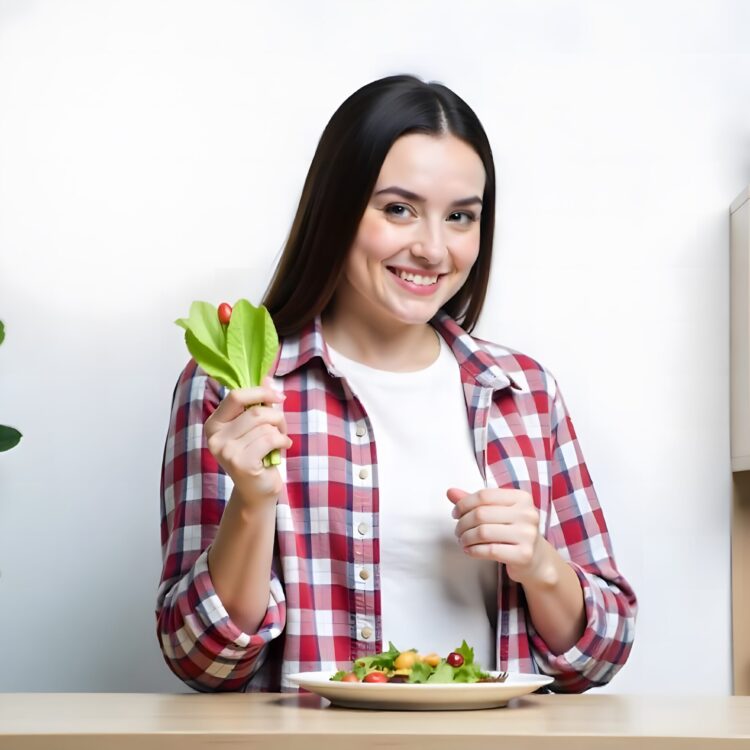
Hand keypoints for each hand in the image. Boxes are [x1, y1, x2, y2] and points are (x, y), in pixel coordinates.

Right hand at [204, 377, 291, 505]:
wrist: (257, 490)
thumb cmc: (257, 455)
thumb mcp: (255, 426)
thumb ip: (258, 402)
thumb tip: (267, 377)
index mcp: (214, 423)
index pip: (235, 395)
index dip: (261, 392)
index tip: (278, 397)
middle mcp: (214, 437)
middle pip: (255, 411)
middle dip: (276, 416)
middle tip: (282, 427)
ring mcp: (225, 451)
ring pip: (264, 425)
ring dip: (281, 430)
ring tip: (281, 440)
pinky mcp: (240, 463)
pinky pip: (269, 439)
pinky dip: (282, 441)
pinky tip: (282, 448)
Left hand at [447, 486, 549, 585]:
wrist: (536, 559)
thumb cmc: (513, 531)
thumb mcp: (497, 512)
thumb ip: (475, 502)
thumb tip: (450, 492)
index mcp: (521, 498)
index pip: (484, 495)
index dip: (464, 504)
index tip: (455, 513)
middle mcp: (527, 514)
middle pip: (481, 514)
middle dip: (462, 523)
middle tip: (458, 531)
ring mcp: (527, 534)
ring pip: (483, 532)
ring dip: (466, 538)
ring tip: (463, 541)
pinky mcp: (524, 555)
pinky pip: (489, 550)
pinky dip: (473, 551)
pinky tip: (469, 551)